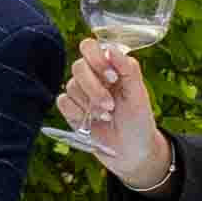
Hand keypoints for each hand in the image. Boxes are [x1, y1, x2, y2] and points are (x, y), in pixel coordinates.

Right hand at [56, 44, 172, 191]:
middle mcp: (93, 77)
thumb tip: (110, 49)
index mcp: (109, 67)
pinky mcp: (72, 111)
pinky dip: (76, 112)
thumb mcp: (139, 93)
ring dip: (89, 103)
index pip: (90, 48)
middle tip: (111, 105)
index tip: (112, 78)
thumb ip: (127, 68)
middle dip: (94, 87)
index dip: (96, 59)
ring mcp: (81, 94)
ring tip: (106, 117)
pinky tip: (91, 122)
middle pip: (78, 67)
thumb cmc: (139, 120)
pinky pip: (63, 102)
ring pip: (70, 86)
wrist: (132, 152)